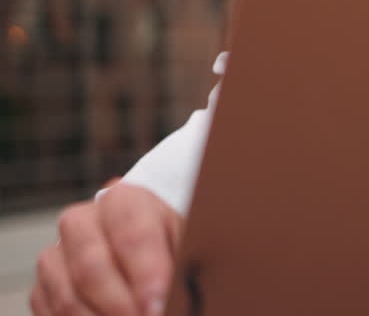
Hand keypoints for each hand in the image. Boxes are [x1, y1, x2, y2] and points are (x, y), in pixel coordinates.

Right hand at [31, 183, 182, 315]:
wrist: (147, 252)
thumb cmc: (176, 244)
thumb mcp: (188, 241)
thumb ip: (184, 258)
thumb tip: (174, 293)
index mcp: (124, 200)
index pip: (131, 234)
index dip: (146, 273)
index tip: (158, 303)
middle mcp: (83, 221)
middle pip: (91, 267)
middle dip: (120, 304)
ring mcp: (57, 253)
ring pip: (68, 295)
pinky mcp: (44, 286)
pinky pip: (52, 311)